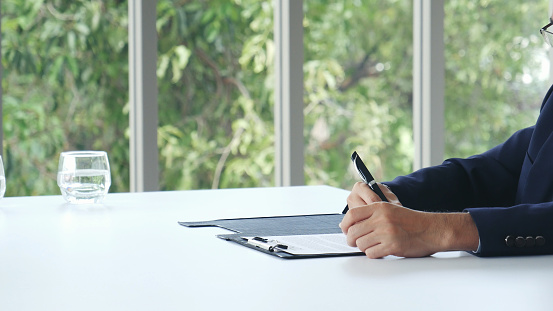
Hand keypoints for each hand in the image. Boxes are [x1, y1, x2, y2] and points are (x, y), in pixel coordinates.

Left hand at [340, 184, 478, 257]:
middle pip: (353, 232)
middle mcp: (381, 218)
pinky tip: (381, 251)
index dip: (345, 225)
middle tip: (356, 242)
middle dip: (352, 240)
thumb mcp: (390, 210)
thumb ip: (371, 215)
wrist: (432, 230)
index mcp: (379, 207)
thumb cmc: (411, 222)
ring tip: (374, 245)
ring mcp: (386, 232)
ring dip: (364, 248)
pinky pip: (371, 253)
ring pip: (361, 244)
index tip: (345, 230)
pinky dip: (374, 254)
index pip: (352, 215)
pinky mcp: (392, 245)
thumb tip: (349, 224)